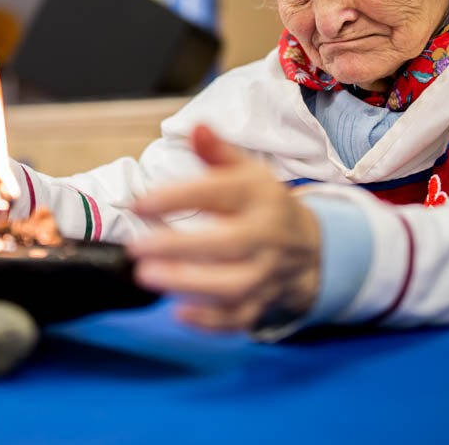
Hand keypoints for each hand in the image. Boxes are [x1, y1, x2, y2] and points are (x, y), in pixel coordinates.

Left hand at [127, 125, 321, 332]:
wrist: (312, 249)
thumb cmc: (264, 205)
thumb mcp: (247, 172)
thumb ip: (217, 152)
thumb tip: (195, 127)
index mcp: (260, 196)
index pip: (221, 193)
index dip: (179, 197)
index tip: (140, 203)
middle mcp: (267, 235)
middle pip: (228, 244)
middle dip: (180, 247)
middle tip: (136, 247)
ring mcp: (267, 273)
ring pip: (233, 284)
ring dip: (189, 284)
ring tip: (146, 276)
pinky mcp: (262, 303)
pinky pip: (239, 318)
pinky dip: (210, 321)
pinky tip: (178, 313)